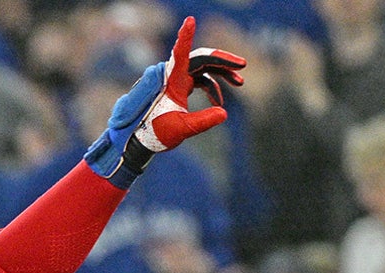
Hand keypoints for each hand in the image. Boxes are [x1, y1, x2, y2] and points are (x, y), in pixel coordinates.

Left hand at [84, 16, 246, 186]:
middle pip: (201, 58)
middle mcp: (174, 76)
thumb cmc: (154, 133)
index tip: (190, 20)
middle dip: (223, 60)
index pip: (180, 53)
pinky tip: (220, 103)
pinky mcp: (180, 87)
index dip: (185, 36)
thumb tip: (224, 112)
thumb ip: (202, 121)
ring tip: (241, 82)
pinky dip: (212, 88)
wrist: (140, 140)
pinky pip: (200, 80)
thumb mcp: (181, 129)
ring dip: (222, 74)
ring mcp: (177, 80)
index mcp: (171, 80)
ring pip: (204, 68)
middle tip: (243, 64)